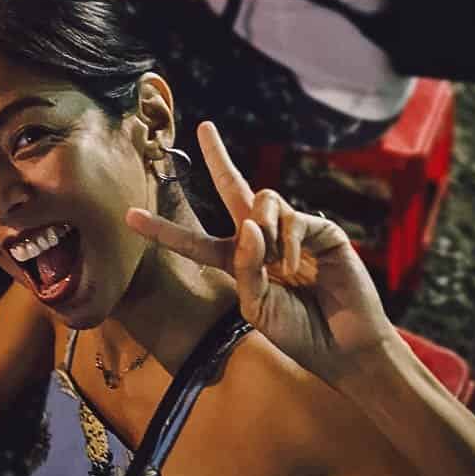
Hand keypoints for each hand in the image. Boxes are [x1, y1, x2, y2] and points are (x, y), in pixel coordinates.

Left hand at [126, 122, 394, 385]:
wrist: (344, 348)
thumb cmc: (299, 333)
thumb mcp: (256, 308)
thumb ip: (245, 268)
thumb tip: (248, 224)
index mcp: (239, 262)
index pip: (196, 240)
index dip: (164, 229)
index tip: (130, 217)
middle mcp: (263, 239)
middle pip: (235, 187)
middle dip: (218, 156)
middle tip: (205, 127)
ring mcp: (292, 231)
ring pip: (261, 201)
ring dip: (263, 232)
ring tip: (280, 269)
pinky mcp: (321, 228)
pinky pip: (292, 218)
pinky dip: (288, 243)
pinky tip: (297, 268)